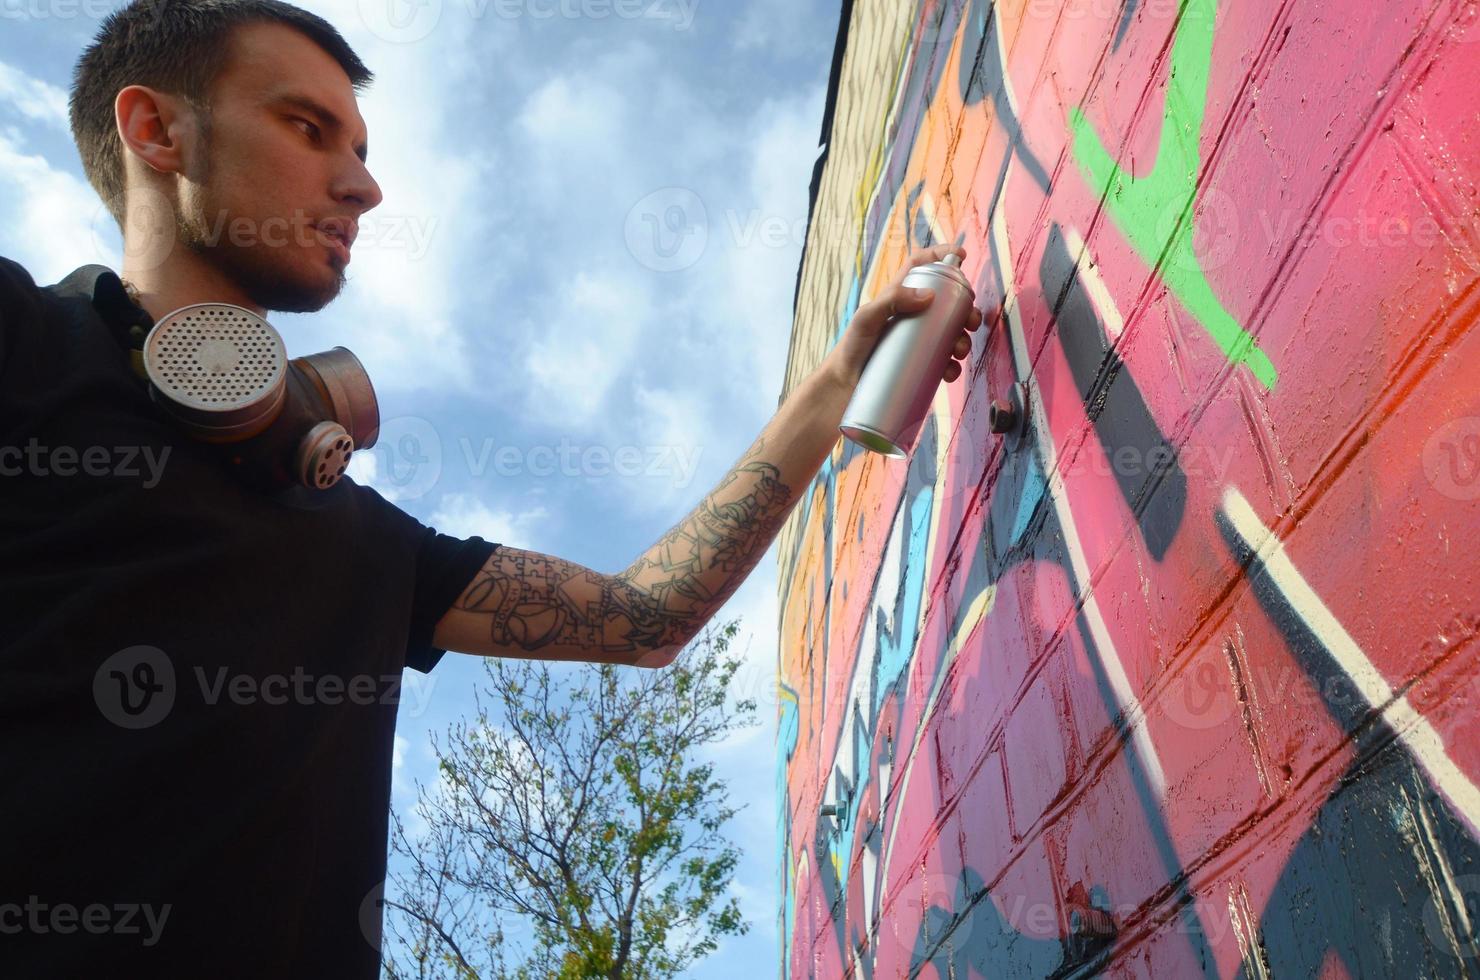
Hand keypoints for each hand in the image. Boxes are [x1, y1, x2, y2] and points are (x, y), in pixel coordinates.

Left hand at [820, 243, 984, 391]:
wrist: (844, 388)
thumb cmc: (851, 349)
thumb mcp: (866, 317)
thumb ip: (892, 299)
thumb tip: (929, 295)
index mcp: (899, 297)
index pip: (922, 267)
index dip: (940, 256)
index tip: (960, 255)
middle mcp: (912, 317)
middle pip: (947, 304)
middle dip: (966, 310)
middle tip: (971, 321)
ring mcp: (918, 342)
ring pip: (951, 334)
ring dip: (964, 340)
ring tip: (959, 350)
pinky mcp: (920, 366)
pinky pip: (944, 363)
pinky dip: (953, 367)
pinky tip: (951, 371)